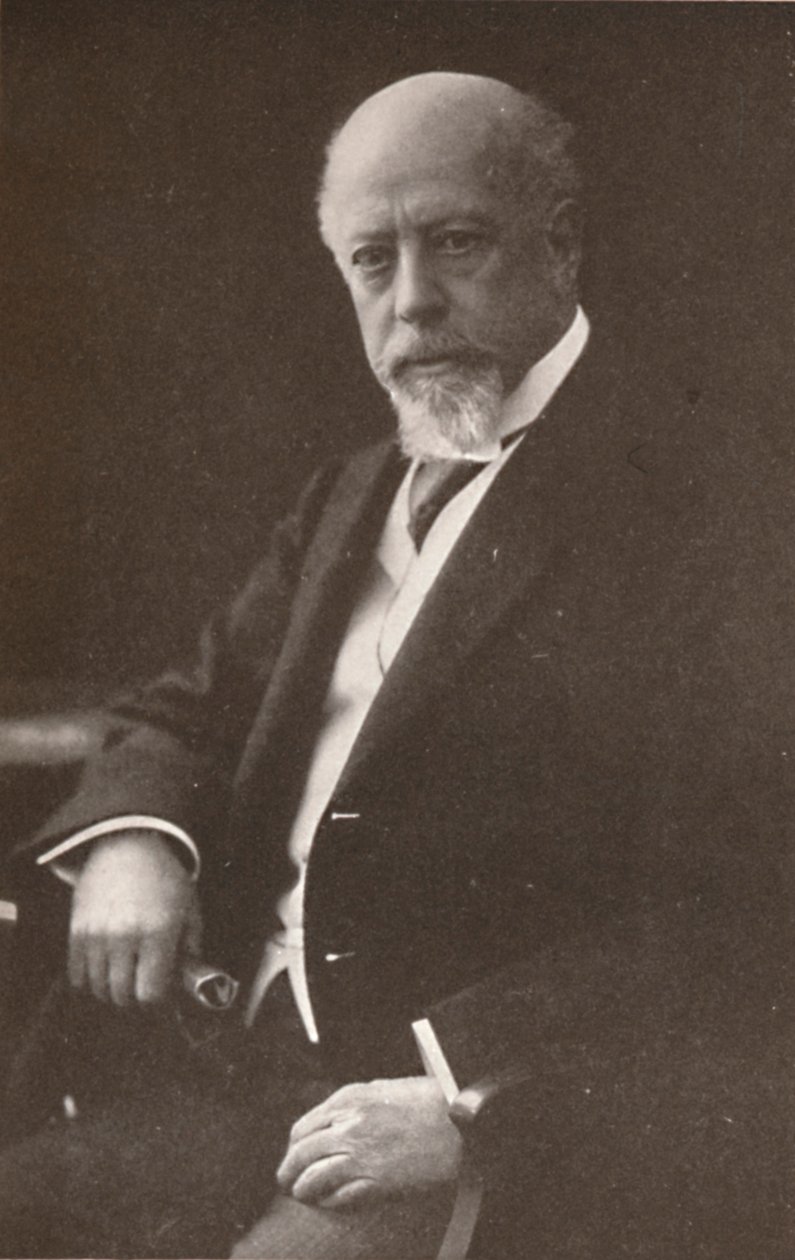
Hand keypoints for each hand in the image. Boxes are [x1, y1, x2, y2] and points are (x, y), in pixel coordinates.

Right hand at [68, 830, 200, 1005]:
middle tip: (142, 984)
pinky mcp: (76, 931)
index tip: (161, 992)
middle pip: (122, 996)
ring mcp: (96, 935)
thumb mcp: (190, 908)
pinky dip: (90, 979)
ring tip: (124, 974)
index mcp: (157, 933)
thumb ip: (192, 947)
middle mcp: (124, 937)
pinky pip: (77, 975)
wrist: (126, 845)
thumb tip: (185, 980)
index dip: (157, 1000)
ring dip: (112, 989)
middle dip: (135, 997)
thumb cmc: (163, 877)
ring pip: (98, 988)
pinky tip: (104, 968)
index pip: (150, 993)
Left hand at [276, 1076, 461, 1209]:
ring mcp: (360, 1154)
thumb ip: (356, 1103)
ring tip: (304, 1196)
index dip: (294, 1148)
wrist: (461, 1124)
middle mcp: (348, 1125)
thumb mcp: (386, 1090)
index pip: (303, 1128)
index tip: (295, 1157)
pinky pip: (337, 1197)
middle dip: (289, 1172)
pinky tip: (328, 1203)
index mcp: (349, 1100)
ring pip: (312, 1178)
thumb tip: (335, 1120)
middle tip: (287, 1183)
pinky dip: (328, 1202)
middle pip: (301, 1154)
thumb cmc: (430, 1104)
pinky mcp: (375, 1181)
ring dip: (304, 1190)